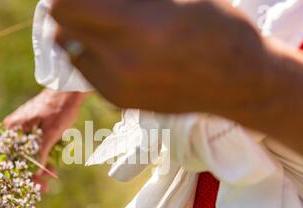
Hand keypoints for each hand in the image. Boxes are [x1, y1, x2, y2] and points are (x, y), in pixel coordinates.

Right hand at [4, 88, 85, 189]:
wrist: (69, 90)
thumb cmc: (59, 109)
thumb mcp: (50, 134)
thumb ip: (40, 154)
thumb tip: (35, 174)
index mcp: (13, 128)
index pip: (12, 158)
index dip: (22, 175)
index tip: (33, 187)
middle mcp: (14, 129)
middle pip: (20, 158)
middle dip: (33, 174)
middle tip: (44, 188)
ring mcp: (24, 129)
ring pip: (29, 154)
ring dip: (40, 166)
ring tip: (52, 175)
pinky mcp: (34, 129)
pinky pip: (36, 148)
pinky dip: (44, 156)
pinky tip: (52, 166)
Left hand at [51, 0, 269, 117]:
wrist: (239, 82)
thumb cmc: (217, 26)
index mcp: (135, 28)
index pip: (66, 5)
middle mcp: (119, 63)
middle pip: (63, 28)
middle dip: (71, 8)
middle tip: (93, 2)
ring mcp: (117, 88)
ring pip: (72, 51)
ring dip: (79, 32)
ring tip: (105, 22)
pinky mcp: (121, 101)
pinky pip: (88, 72)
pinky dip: (93, 54)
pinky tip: (117, 45)